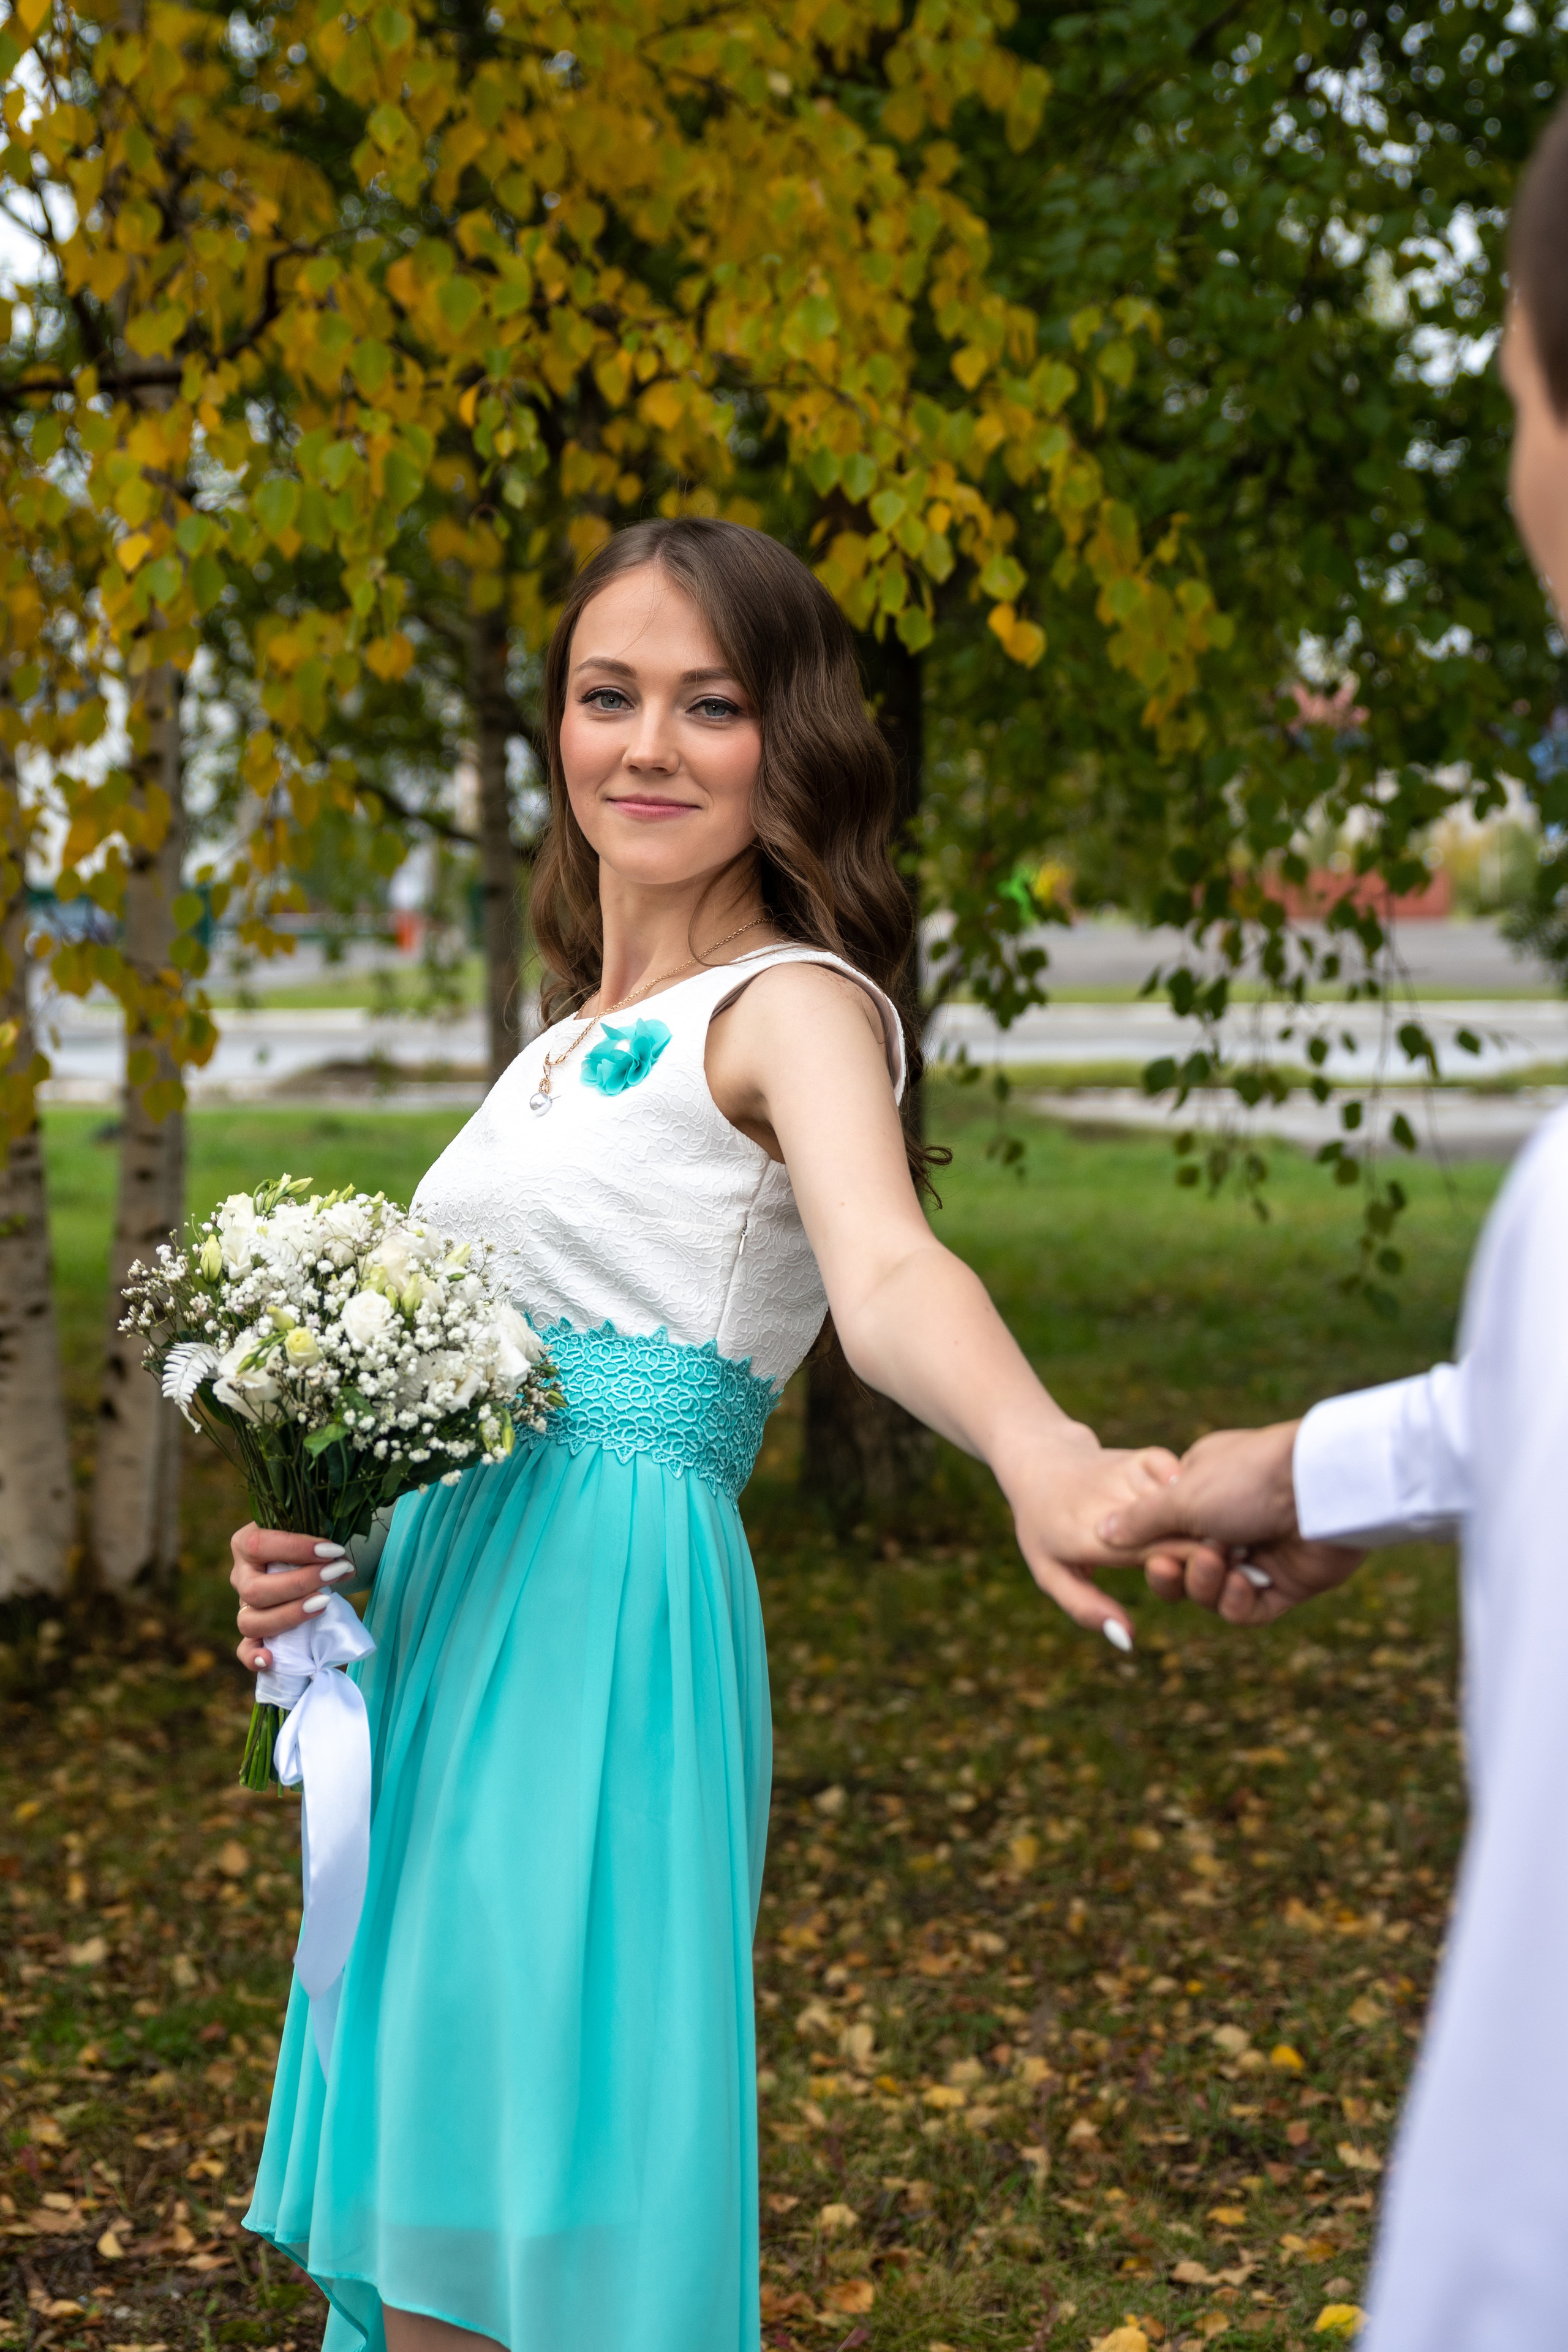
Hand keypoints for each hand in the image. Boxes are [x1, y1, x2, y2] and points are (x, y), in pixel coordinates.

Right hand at [231, 1524, 354, 1671]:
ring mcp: (244, 1606)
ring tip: (323, 1604)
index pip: (259, 1545)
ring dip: (288, 1616)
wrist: (300, 1561)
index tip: (332, 1551)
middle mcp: (240, 1576)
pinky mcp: (253, 1630)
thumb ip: (322, 1543)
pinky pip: (244, 1649)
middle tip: (335, 1574)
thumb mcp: (310, 1533)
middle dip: (299, 1584)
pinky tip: (269, 1660)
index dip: (295, 1549)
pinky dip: (253, 1657)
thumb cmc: (306, 1543)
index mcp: (246, 1544)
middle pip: (255, 1590)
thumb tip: (346, 1569)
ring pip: (249, 1622)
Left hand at [1004, 1428, 1230, 1646]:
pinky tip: (1194, 1504)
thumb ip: (1086, 1608)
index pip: (1156, 1555)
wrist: (1037, 1461)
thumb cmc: (1042, 1528)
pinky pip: (1178, 1473)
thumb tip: (1127, 1639)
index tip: (1232, 1579)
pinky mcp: (1142, 1454)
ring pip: (1182, 1501)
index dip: (1196, 1568)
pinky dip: (1191, 1488)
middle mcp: (1114, 1506)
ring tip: (1228, 1534)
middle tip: (1241, 1559)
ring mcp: (1129, 1475)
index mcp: (1092, 1538)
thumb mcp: (1051, 1573)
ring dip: (1206, 1519)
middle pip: (1177, 1530)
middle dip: (1212, 1546)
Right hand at [1097, 1424, 1365, 1625]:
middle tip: (1172, 1565)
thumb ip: (1139, 1520)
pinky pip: (1248, 1610)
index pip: (1163, 1534)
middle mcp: (1230, 1524)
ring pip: (1213, 1594)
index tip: (1149, 1550)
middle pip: (1184, 1570)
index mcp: (1203, 1492)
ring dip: (1207, 1585)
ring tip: (1219, 1563)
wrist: (1321, 1488)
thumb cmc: (1248, 1478)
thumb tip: (1102, 1533)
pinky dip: (1237, 1602)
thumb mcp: (1180, 1495)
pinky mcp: (1288, 1584)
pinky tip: (1242, 1583)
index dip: (1152, 1550)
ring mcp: (1260, 1555)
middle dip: (1174, 1574)